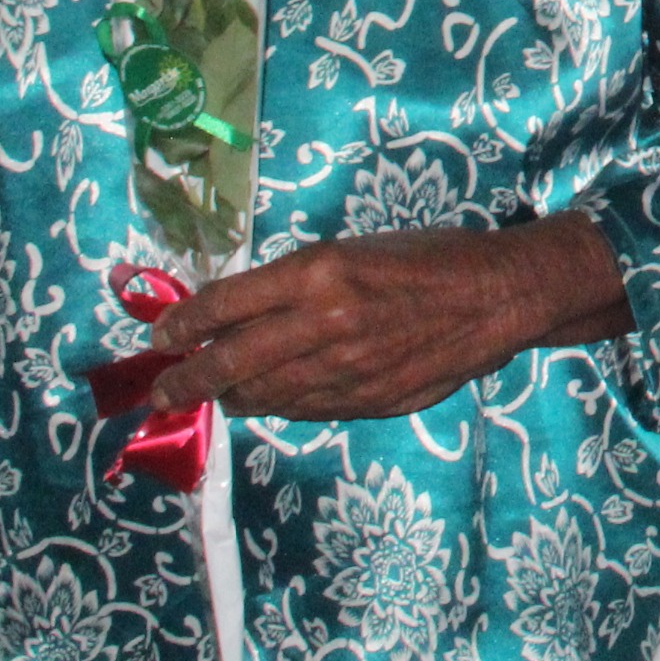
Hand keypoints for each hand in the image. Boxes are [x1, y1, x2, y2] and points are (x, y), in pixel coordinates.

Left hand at [144, 218, 631, 419]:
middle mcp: (323, 324)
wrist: (496, 296)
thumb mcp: (354, 250)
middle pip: (229, 363)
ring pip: (263, 395)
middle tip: (163, 387)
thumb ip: (297, 284)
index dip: (183, 323)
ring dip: (231, 396)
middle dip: (185, 380)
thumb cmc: (426, 258)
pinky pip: (305, 410)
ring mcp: (344, 370)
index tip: (162, 333)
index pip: (225, 304)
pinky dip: (280, 405)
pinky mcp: (366, 402)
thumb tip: (239, 313)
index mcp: (318, 272)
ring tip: (215, 394)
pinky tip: (272, 398)